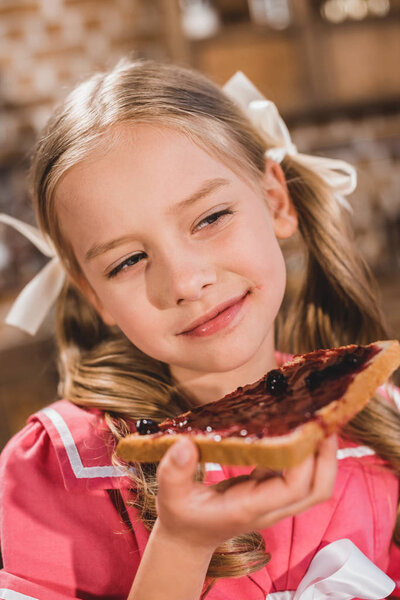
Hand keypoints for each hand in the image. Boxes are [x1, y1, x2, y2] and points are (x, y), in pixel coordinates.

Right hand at [155, 434, 337, 550]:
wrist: (187, 539)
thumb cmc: (180, 517)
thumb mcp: (169, 495)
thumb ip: (174, 471)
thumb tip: (185, 444)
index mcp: (250, 507)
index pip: (294, 488)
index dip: (306, 460)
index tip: (304, 428)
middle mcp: (269, 506)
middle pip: (317, 489)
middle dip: (327, 457)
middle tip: (325, 420)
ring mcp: (272, 499)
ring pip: (313, 483)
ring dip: (321, 453)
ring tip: (317, 418)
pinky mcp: (268, 488)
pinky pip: (296, 472)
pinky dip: (304, 451)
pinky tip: (296, 425)